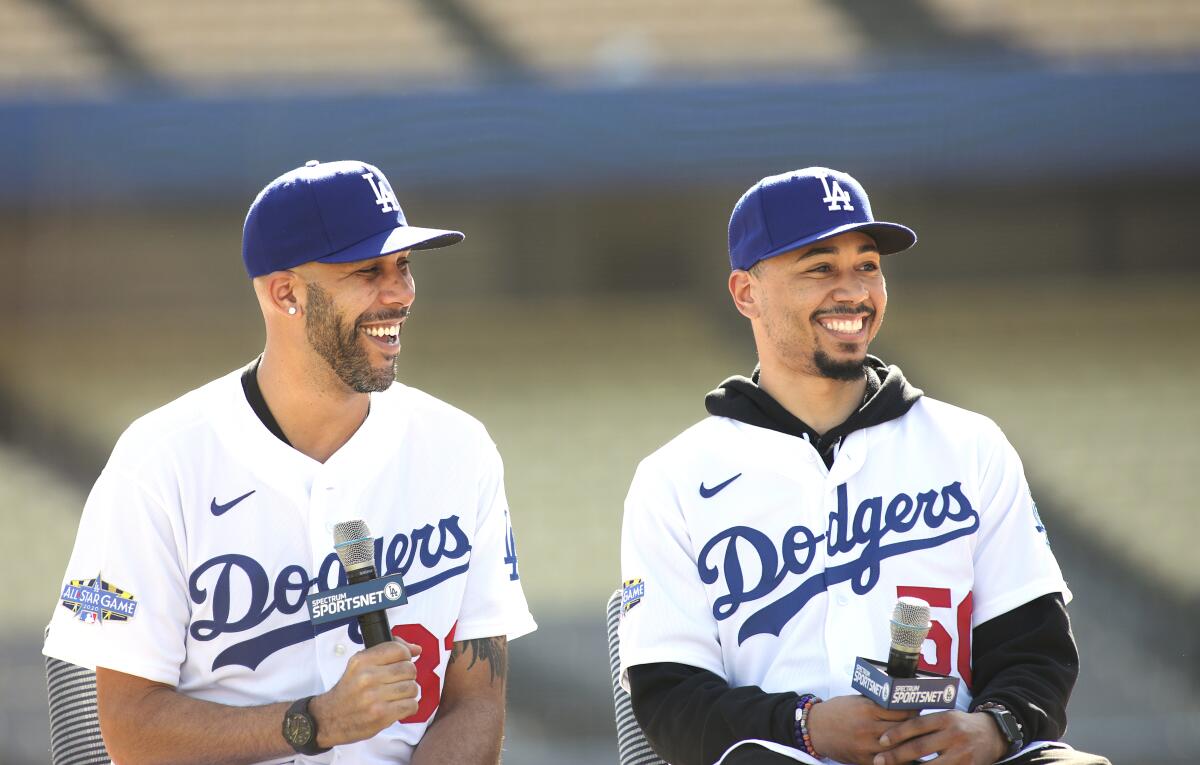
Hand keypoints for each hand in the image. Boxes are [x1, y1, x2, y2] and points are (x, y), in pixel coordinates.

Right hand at [309, 639, 422, 746]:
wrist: (328, 718)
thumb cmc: (349, 690)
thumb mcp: (360, 665)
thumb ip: (387, 653)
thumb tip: (417, 649)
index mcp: (362, 661)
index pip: (398, 649)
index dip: (406, 655)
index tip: (402, 662)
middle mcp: (368, 677)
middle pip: (409, 669)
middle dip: (408, 675)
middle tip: (398, 681)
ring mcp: (375, 698)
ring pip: (412, 688)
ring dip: (409, 692)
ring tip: (397, 695)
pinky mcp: (381, 716)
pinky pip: (411, 706)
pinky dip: (409, 707)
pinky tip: (397, 706)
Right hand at [806, 695, 915, 764]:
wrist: (815, 729)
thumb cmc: (837, 711)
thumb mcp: (857, 700)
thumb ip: (878, 703)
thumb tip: (902, 702)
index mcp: (867, 709)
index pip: (900, 711)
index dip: (915, 711)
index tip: (921, 710)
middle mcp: (868, 727)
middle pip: (902, 730)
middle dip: (916, 729)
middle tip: (926, 727)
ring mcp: (865, 745)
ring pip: (897, 748)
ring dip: (911, 746)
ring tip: (920, 743)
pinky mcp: (862, 759)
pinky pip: (886, 762)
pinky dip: (898, 760)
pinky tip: (908, 758)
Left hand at [873, 710, 1007, 764]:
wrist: (993, 735)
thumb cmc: (961, 725)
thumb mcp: (946, 716)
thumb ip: (925, 724)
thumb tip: (894, 731)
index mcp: (946, 718)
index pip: (917, 725)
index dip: (897, 733)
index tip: (882, 741)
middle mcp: (954, 735)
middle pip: (920, 747)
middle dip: (896, 756)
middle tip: (879, 760)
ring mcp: (962, 754)